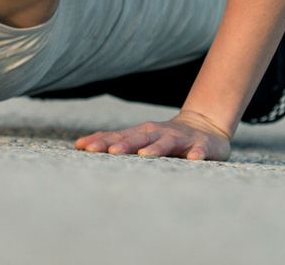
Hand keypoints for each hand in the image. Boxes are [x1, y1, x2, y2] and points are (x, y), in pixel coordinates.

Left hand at [74, 110, 232, 160]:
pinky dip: (196, 153)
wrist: (205, 126)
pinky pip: (199, 149)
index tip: (84, 147)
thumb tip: (79, 144)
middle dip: (124, 145)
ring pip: (167, 142)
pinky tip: (192, 159)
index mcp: (142, 133)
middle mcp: (158, 133)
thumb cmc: (165, 137)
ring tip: (146, 155)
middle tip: (110, 152)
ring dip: (156, 148)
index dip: (101, 141)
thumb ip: (115, 141)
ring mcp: (180, 138)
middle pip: (139, 138)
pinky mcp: (200, 145)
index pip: (118, 136)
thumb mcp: (140, 137)